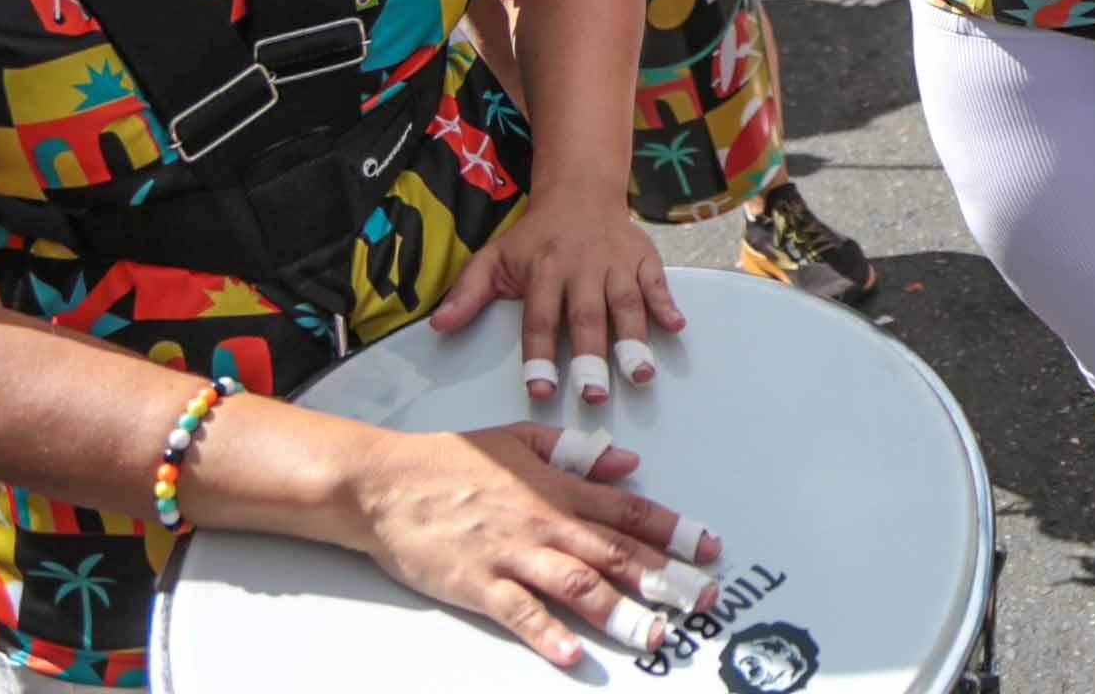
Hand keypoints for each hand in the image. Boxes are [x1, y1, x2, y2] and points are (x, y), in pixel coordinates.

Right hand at [348, 423, 717, 669]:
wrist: (386, 484)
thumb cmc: (450, 461)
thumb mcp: (521, 439)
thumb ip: (576, 452)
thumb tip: (625, 461)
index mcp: (557, 489)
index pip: (627, 511)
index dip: (673, 530)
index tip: (708, 546)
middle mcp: (543, 523)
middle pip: (615, 553)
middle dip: (665, 577)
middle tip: (702, 597)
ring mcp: (512, 556)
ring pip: (578, 585)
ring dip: (620, 612)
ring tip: (654, 635)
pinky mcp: (479, 585)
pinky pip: (521, 613)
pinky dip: (549, 634)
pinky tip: (574, 654)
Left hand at [433, 189, 683, 405]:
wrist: (580, 191)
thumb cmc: (535, 237)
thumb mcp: (494, 257)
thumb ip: (468, 292)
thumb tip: (438, 325)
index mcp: (544, 269)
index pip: (540, 319)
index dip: (540, 356)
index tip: (541, 391)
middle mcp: (583, 266)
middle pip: (587, 316)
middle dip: (591, 357)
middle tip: (594, 395)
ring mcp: (616, 262)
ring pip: (626, 303)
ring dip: (635, 339)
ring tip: (640, 375)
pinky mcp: (644, 257)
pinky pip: (657, 281)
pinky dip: (667, 303)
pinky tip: (676, 326)